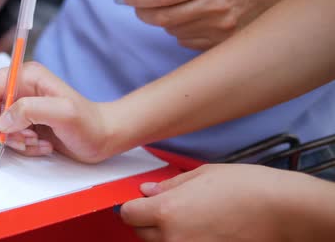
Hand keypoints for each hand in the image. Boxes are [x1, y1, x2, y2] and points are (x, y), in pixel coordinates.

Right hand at [0, 62, 111, 162]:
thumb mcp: (63, 113)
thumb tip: (3, 120)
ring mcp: (21, 106)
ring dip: (13, 141)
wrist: (103, 138)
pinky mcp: (24, 123)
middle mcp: (19, 88)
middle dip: (0, 130)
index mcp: (25, 76)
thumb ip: (31, 110)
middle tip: (22, 141)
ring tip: (37, 142)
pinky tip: (43, 145)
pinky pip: (8, 137)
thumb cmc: (89, 123)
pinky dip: (22, 147)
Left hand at [120, 164, 323, 241]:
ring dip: (162, 234)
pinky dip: (181, 241)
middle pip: (140, 233)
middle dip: (146, 220)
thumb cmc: (245, 187)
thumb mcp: (201, 175)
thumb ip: (169, 186)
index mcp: (168, 211)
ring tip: (185, 219)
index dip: (132, 207)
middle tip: (163, 208)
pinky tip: (197, 230)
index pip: (128, 215)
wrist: (281, 211)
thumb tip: (147, 192)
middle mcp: (174, 237)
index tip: (139, 202)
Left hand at [122, 0, 268, 49]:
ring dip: (165, 21)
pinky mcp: (219, 45)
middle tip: (138, 7)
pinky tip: (193, 20)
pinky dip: (180, 31)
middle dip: (143, 12)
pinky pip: (184, 41)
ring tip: (178, 9)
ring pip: (172, 31)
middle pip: (164, 18)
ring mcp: (219, 29)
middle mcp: (216, 6)